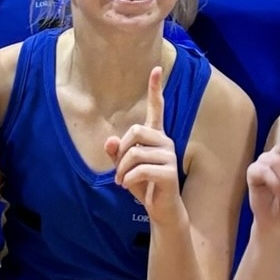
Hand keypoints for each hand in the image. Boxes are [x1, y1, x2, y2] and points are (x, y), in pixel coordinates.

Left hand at [103, 66, 183, 227]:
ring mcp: (169, 156)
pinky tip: (128, 187)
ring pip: (134, 153)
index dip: (155, 89)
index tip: (156, 68)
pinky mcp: (169, 172)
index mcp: (156, 136)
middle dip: (120, 152)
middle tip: (119, 170)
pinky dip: (128, 179)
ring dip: (121, 170)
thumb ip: (116, 153)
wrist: (162, 210)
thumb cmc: (144, 185)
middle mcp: (165, 142)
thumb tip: (109, 141)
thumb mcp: (124, 168)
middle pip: (135, 131)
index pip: (157, 108)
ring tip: (122, 181)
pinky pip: (140, 169)